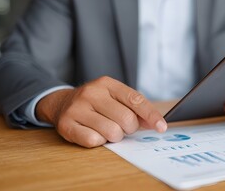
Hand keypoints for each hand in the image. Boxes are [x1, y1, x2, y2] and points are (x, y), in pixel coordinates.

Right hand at [36, 76, 166, 147]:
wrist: (61, 103)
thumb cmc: (96, 103)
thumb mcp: (115, 98)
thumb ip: (136, 109)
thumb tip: (156, 124)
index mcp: (107, 84)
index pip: (135, 100)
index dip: (151, 115)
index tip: (162, 127)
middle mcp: (91, 93)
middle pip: (126, 119)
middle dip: (129, 128)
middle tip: (122, 127)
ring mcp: (77, 108)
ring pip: (111, 132)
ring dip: (114, 136)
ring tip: (107, 129)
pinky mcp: (66, 124)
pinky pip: (93, 140)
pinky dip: (99, 141)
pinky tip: (94, 133)